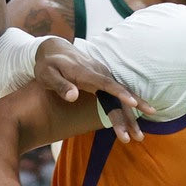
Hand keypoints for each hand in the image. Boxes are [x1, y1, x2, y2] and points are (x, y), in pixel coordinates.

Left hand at [33, 39, 155, 142]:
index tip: (133, 103)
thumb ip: (60, 85)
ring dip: (131, 116)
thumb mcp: (47, 74)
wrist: (55, 49)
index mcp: (85, 72)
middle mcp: (99, 73)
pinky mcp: (104, 80)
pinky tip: (134, 122)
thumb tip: (73, 96)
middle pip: (118, 94)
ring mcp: (103, 76)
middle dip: (129, 115)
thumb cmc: (49, 64)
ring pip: (121, 97)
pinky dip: (127, 109)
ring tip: (139, 136)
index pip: (106, 83)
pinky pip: (118, 95)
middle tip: (137, 135)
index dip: (120, 93)